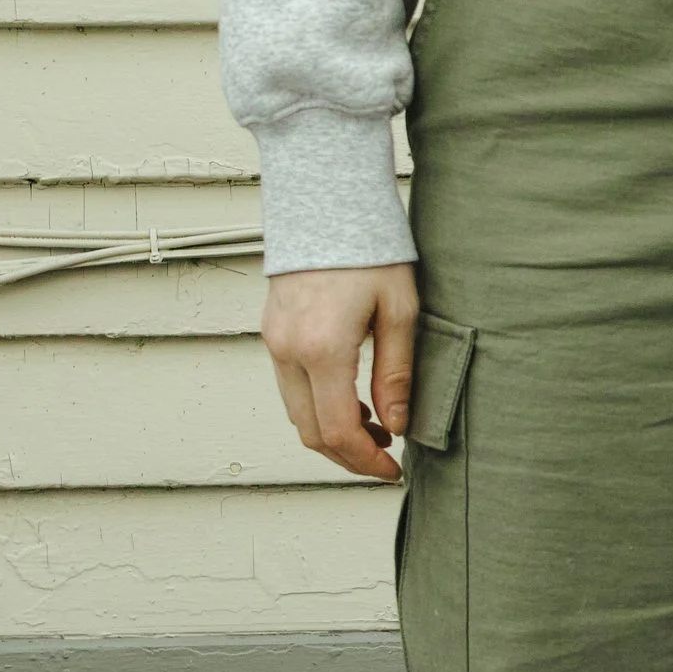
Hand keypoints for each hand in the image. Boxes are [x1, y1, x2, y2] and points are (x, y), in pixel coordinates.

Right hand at [262, 265, 420, 482]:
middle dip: (349, 456)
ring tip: (377, 430)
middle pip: (310, 431)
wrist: (327, 201)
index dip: (366, 461)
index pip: (338, 431)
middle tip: (386, 459)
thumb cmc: (369, 249)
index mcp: (322, 349)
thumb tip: (397, 424)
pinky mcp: (272, 332)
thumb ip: (396, 375)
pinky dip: (318, 406)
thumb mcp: (400, 312)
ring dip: (333, 432)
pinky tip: (352, 402)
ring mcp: (274, 341)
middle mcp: (288, 350)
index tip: (392, 470)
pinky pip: (290, 387)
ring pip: (296, 413)